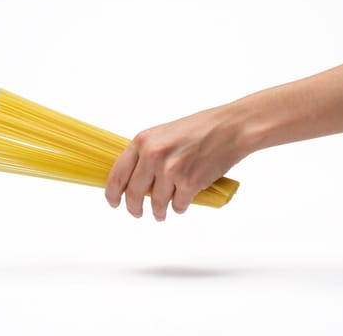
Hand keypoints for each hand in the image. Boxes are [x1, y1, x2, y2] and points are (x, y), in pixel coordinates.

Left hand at [104, 103, 251, 220]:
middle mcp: (153, 155)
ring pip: (156, 204)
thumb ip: (147, 153)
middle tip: (137, 213)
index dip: (112, 194)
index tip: (113, 202)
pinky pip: (178, 206)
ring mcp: (171, 170)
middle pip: (133, 194)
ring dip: (158, 212)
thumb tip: (134, 178)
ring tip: (161, 213)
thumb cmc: (200, 128)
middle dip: (134, 209)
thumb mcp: (163, 134)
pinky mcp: (189, 183)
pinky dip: (179, 208)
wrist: (230, 128)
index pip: (117, 174)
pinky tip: (181, 203)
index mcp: (142, 141)